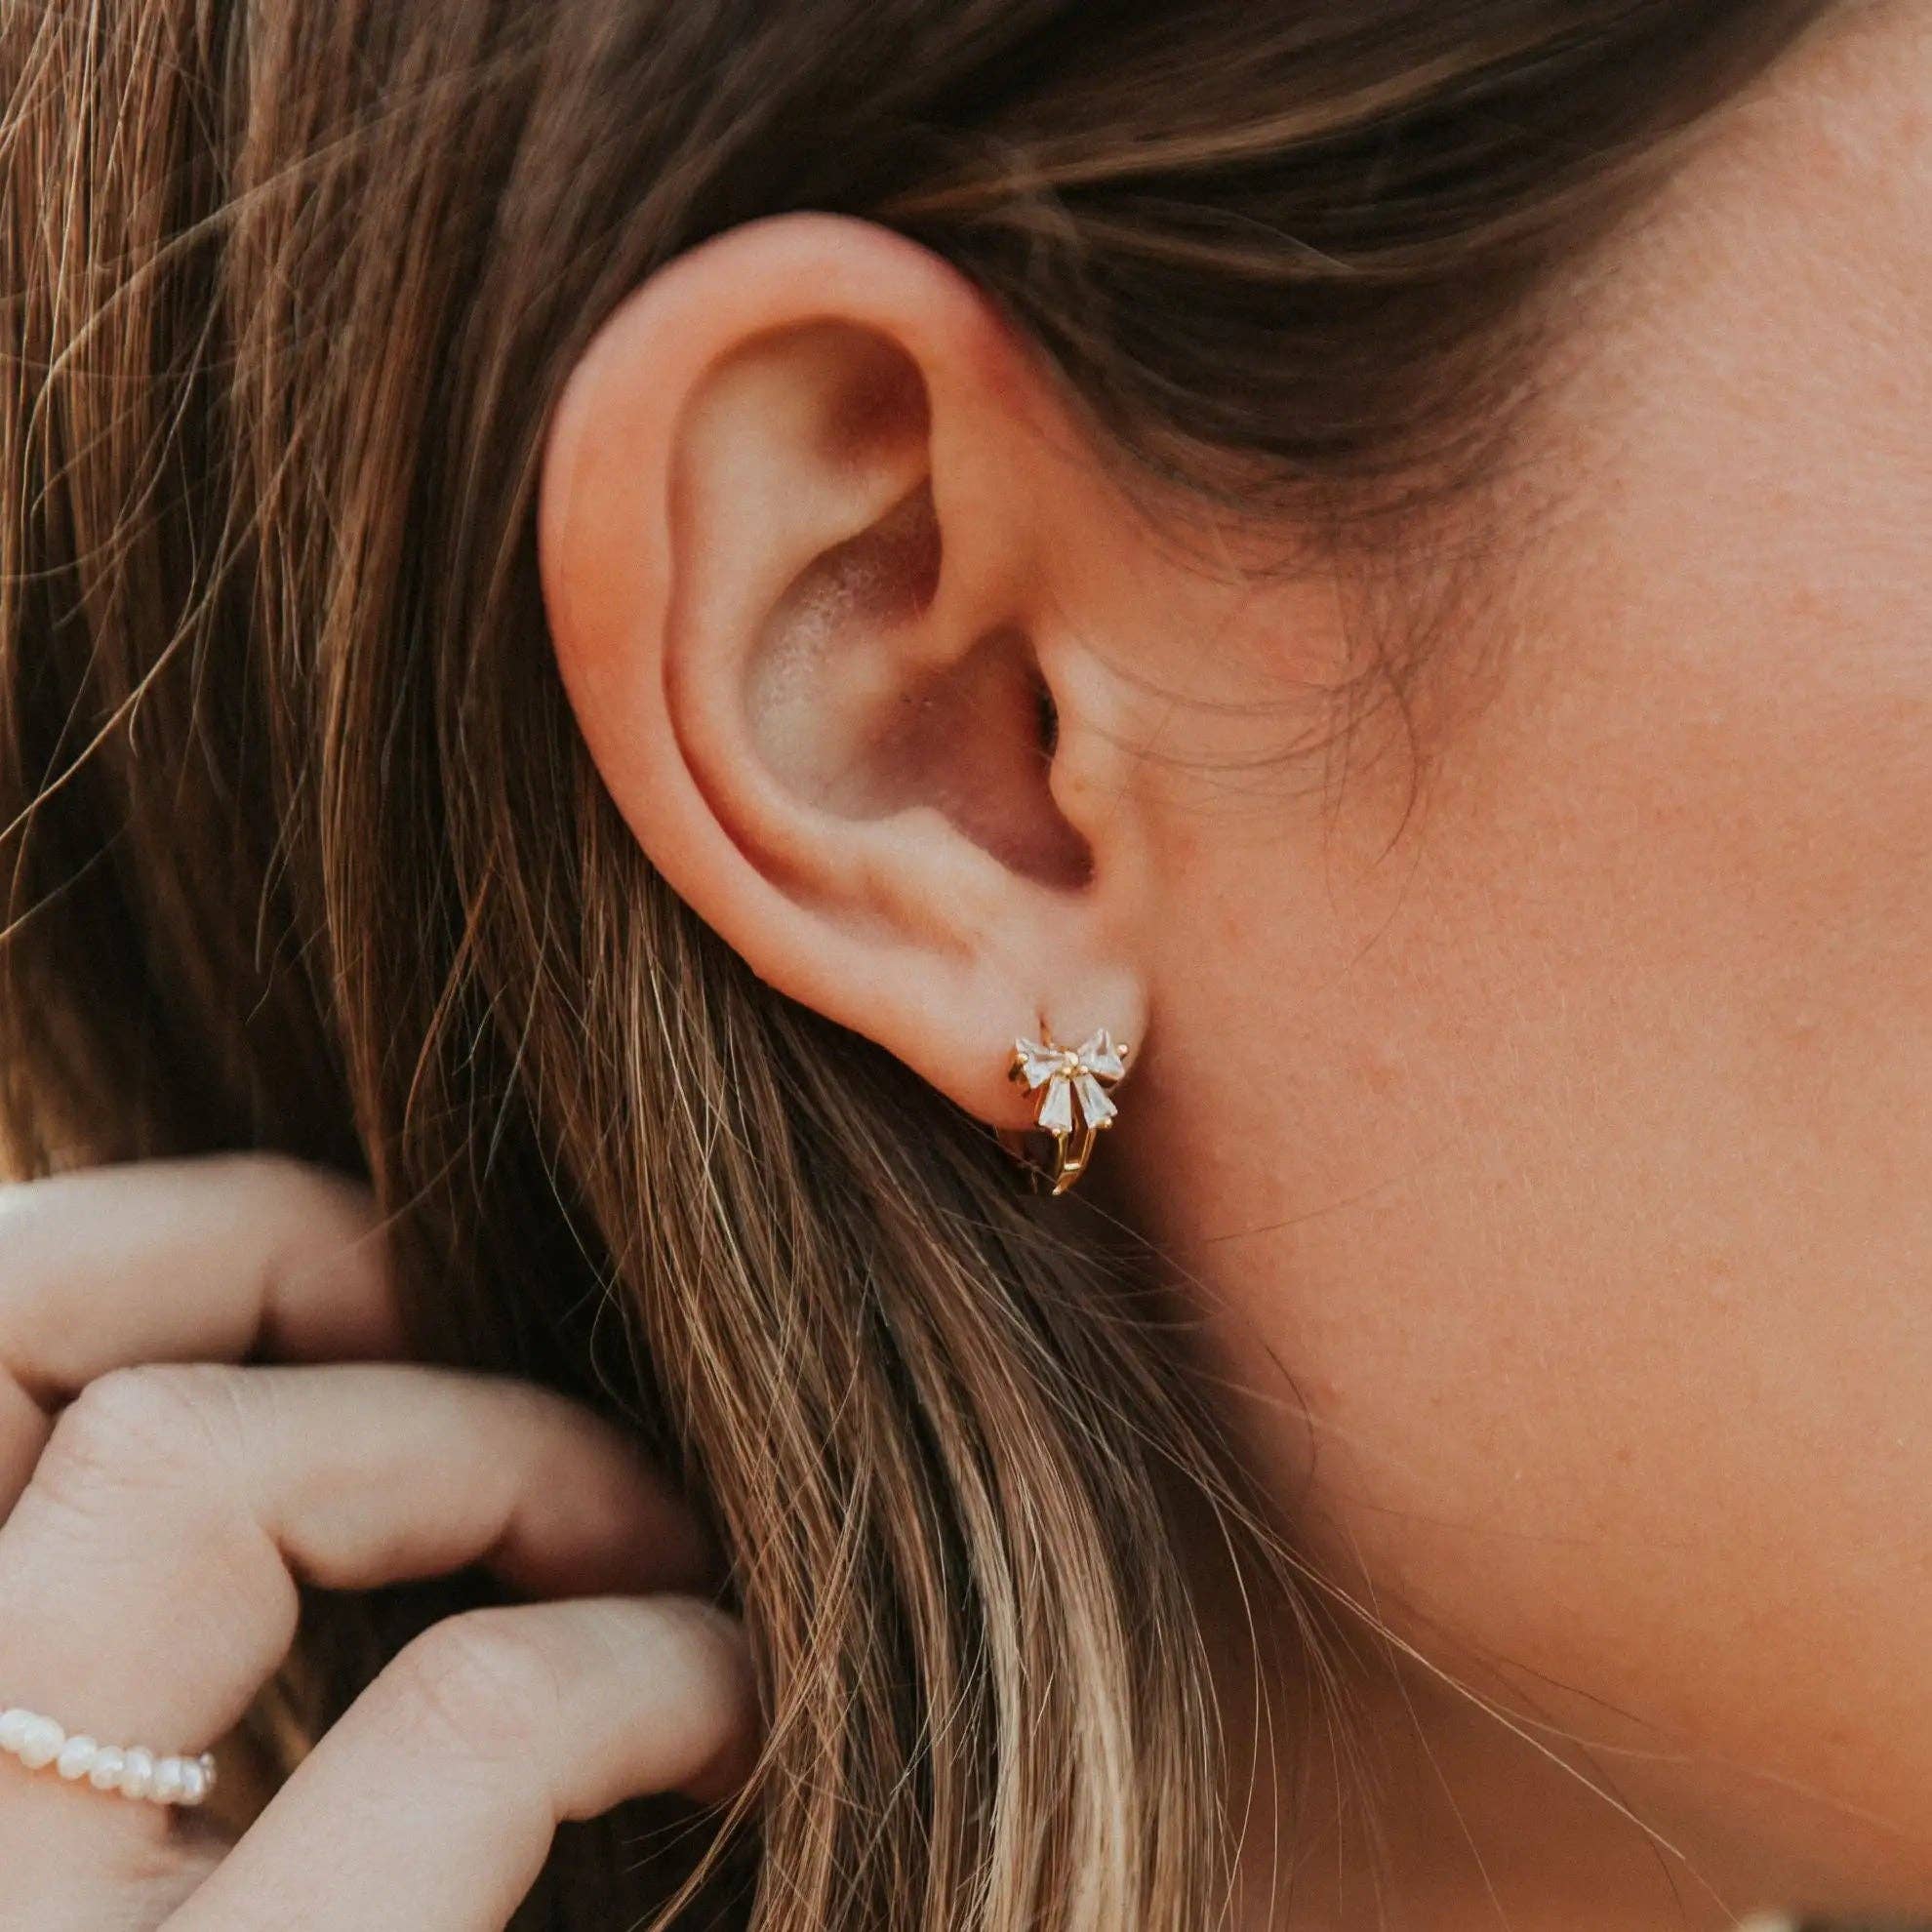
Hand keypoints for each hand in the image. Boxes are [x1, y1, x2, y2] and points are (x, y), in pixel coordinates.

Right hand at [0, 1156, 753, 1930]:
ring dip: (493, 1450)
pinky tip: (725, 1732)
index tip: (392, 1294)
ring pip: (192, 1464)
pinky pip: (471, 1715)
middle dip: (287, 1243)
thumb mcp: (193, 1824)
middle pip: (20, 1313)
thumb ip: (200, 1636)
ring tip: (657, 1557)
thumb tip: (378, 1348)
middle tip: (494, 1320)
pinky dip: (644, 1670)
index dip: (174, 1248)